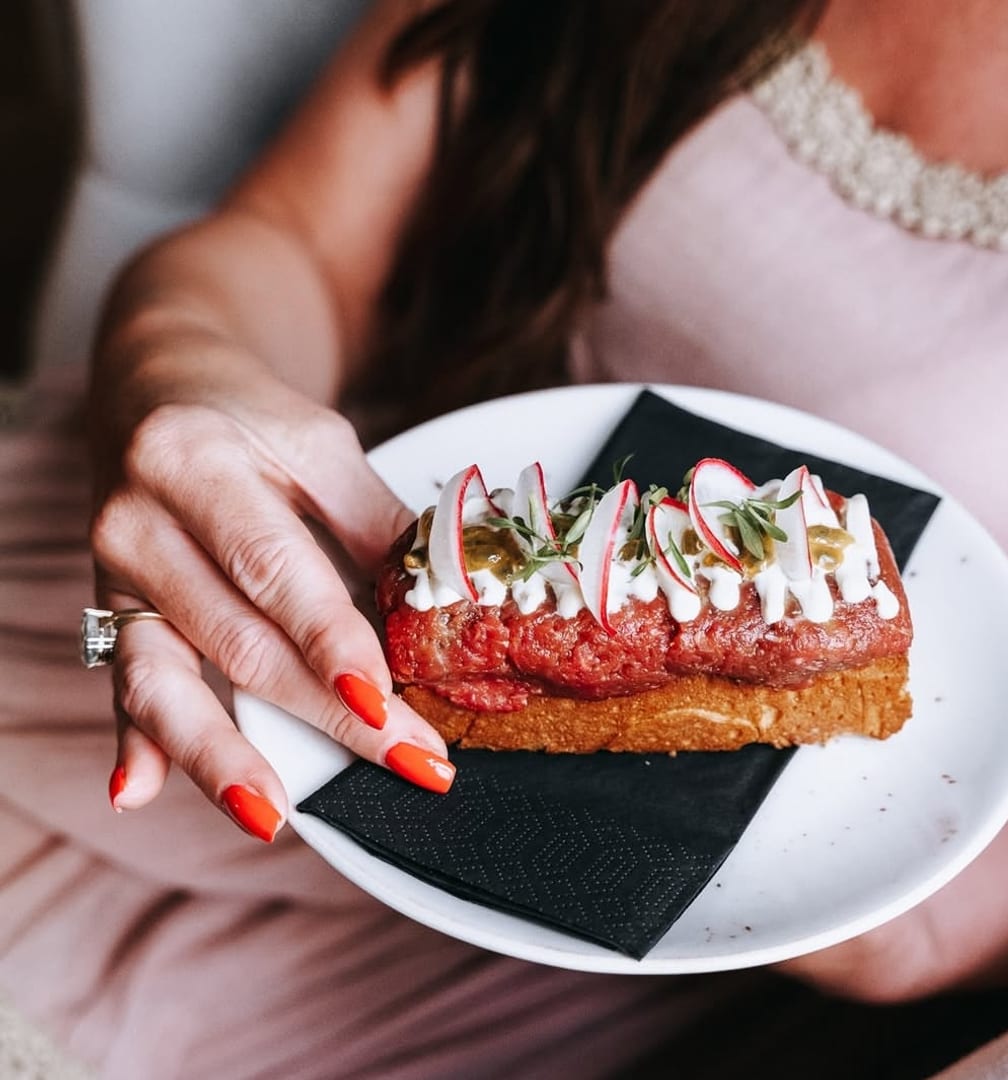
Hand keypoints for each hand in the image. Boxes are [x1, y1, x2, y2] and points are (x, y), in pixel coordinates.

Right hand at [89, 339, 454, 840]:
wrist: (154, 384)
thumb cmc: (250, 415)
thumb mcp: (321, 444)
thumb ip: (374, 524)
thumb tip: (442, 609)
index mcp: (198, 463)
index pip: (273, 567)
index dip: (330, 638)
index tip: (383, 698)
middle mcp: (139, 521)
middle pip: (237, 639)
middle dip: (325, 713)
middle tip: (408, 761)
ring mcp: (114, 572)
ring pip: (166, 678)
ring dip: (222, 755)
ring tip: (271, 815)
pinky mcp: (110, 607)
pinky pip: (122, 681)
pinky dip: (134, 740)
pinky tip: (138, 792)